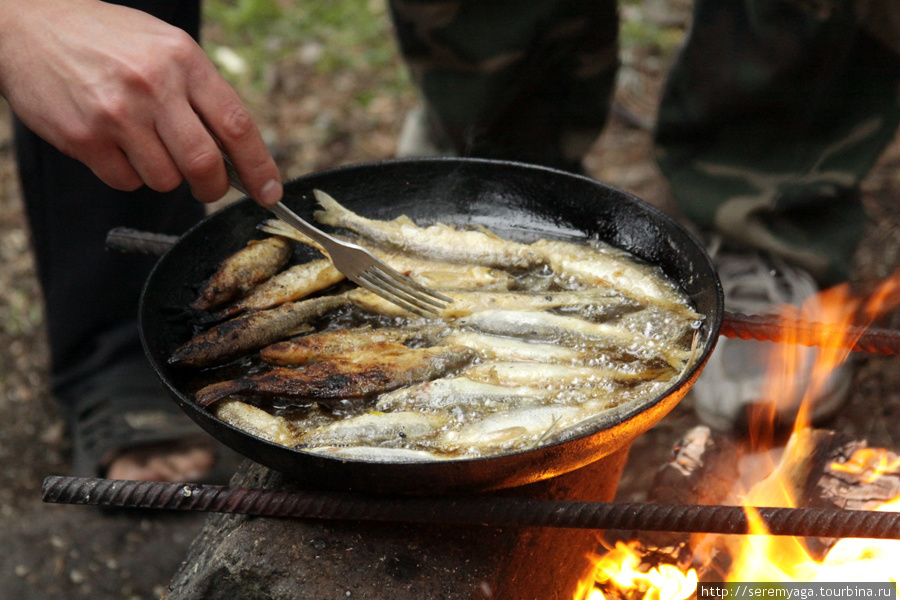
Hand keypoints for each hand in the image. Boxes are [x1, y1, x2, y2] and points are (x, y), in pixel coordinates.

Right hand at [0, 0, 281, 204]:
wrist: (28, 25)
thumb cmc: (109, 41)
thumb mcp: (166, 48)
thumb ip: (202, 94)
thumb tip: (238, 154)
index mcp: (183, 60)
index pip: (237, 125)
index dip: (259, 167)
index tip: (270, 193)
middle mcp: (153, 85)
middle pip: (204, 164)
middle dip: (213, 187)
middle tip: (209, 186)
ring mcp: (116, 113)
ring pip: (165, 179)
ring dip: (165, 175)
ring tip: (145, 144)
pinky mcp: (84, 138)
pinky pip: (126, 182)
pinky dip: (129, 174)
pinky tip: (115, 144)